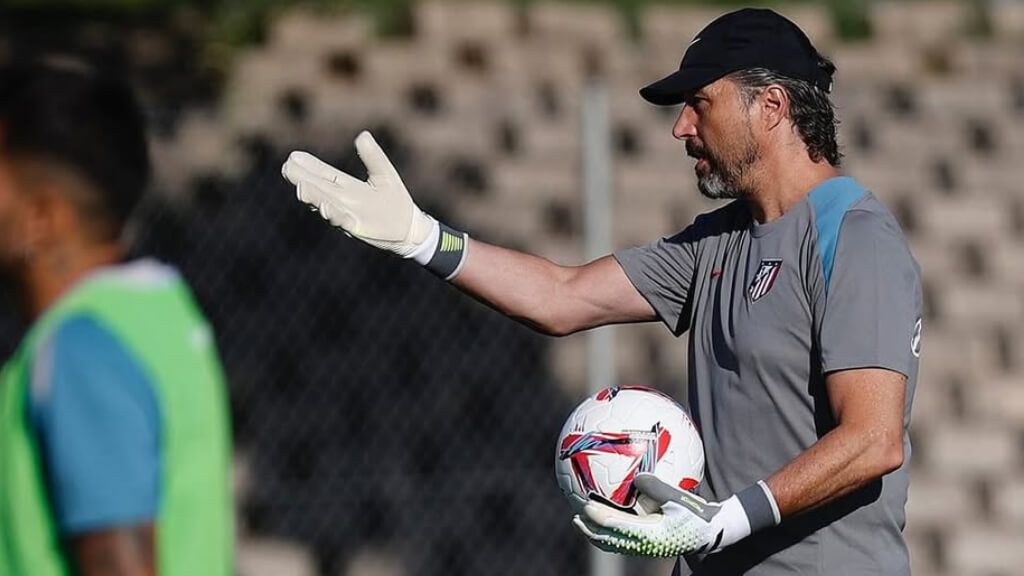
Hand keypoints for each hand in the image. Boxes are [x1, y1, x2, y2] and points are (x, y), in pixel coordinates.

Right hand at [281, 131, 434, 256]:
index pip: (324, 174)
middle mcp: (344, 200)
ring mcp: (349, 214)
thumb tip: (362, 134)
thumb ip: (373, 157)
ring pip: (326, 204)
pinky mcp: (360, 228)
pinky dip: (335, 216)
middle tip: (287, 169)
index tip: (293, 157)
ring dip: (313, 197)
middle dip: (303, 179)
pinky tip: (326, 208)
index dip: (309, 166)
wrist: (409, 227)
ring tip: (300, 188)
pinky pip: (345, 222)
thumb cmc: (395, 200)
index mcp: (347, 186)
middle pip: (320, 188)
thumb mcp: (384, 173)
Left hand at [572, 473, 725, 557]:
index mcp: (651, 534)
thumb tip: (636, 477)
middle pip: (610, 540)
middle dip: (590, 530)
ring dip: (596, 534)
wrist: (711, 532)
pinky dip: (608, 533)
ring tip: (581, 523)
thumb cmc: (697, 513)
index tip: (585, 507)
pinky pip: (622, 541)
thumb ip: (657, 487)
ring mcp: (645, 547)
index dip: (599, 518)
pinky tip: (603, 522)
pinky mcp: (648, 545)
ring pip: (613, 543)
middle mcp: (645, 544)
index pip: (617, 526)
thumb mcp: (679, 498)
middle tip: (575, 517)